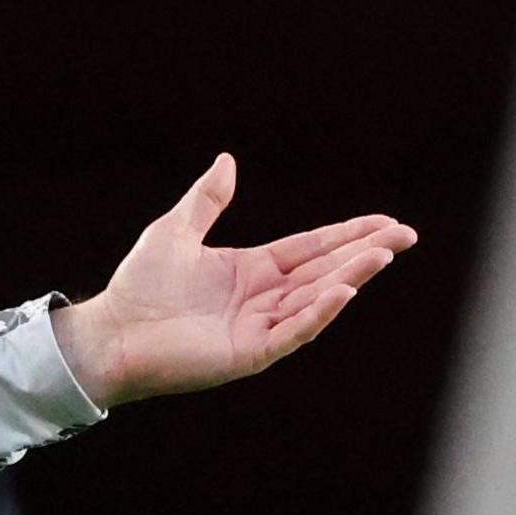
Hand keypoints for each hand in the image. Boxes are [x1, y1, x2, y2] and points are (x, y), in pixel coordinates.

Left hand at [50, 154, 416, 406]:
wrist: (110, 332)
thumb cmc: (138, 287)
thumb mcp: (175, 231)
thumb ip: (206, 201)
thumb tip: (227, 161)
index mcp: (251, 270)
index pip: (311, 249)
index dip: (347, 234)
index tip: (386, 221)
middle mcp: (262, 298)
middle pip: (324, 271)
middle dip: (364, 253)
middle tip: (405, 235)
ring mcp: (260, 327)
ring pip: (316, 299)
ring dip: (350, 277)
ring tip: (382, 255)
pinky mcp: (250, 353)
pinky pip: (293, 331)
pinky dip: (318, 313)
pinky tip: (342, 291)